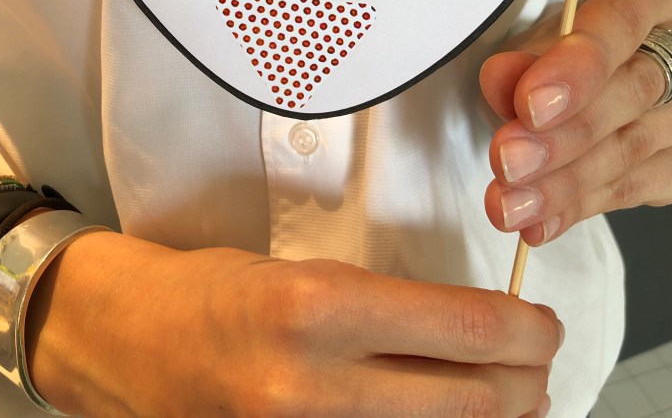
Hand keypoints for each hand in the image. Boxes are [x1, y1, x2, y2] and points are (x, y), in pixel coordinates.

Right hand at [26, 231, 561, 416]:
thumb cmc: (216, 291)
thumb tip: (476, 331)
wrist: (128, 345)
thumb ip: (388, 309)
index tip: (543, 324)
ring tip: (510, 397)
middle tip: (540, 363)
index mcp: (317, 306)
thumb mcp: (305, 272)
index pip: (464, 328)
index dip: (525, 329)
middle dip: (528, 382)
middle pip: (472, 399)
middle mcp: (313, 384)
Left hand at [481, 0, 671, 244]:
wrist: (632, 62)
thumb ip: (528, 55)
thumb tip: (499, 80)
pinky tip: (538, 222)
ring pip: (634, 149)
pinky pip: (636, 189)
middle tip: (507, 160)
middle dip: (562, 133)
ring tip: (508, 203)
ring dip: (562, 184)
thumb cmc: (584, 38)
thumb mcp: (553, 29)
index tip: (528, 102)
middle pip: (633, 91)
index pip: (623, 19)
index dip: (576, 64)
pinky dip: (578, 208)